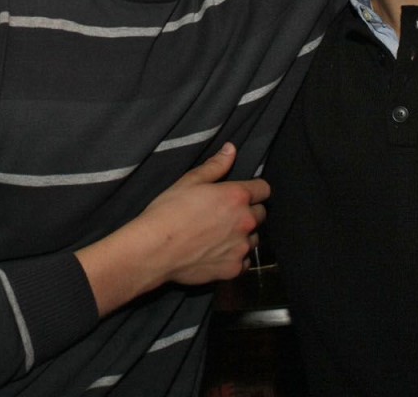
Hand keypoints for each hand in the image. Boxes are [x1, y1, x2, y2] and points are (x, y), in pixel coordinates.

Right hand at [75, 143, 268, 315]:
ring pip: (254, 238)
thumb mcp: (190, 181)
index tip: (241, 195)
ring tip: (221, 236)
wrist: (154, 250)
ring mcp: (241, 247)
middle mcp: (245, 221)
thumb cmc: (168, 212)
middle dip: (248, 212)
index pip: (264, 189)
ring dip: (243, 236)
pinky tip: (218, 253)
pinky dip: (236, 257)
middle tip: (226, 216)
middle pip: (261, 214)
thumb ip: (216, 165)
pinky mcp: (233, 269)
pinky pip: (244, 262)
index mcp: (236, 196)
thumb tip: (232, 149)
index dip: (254, 190)